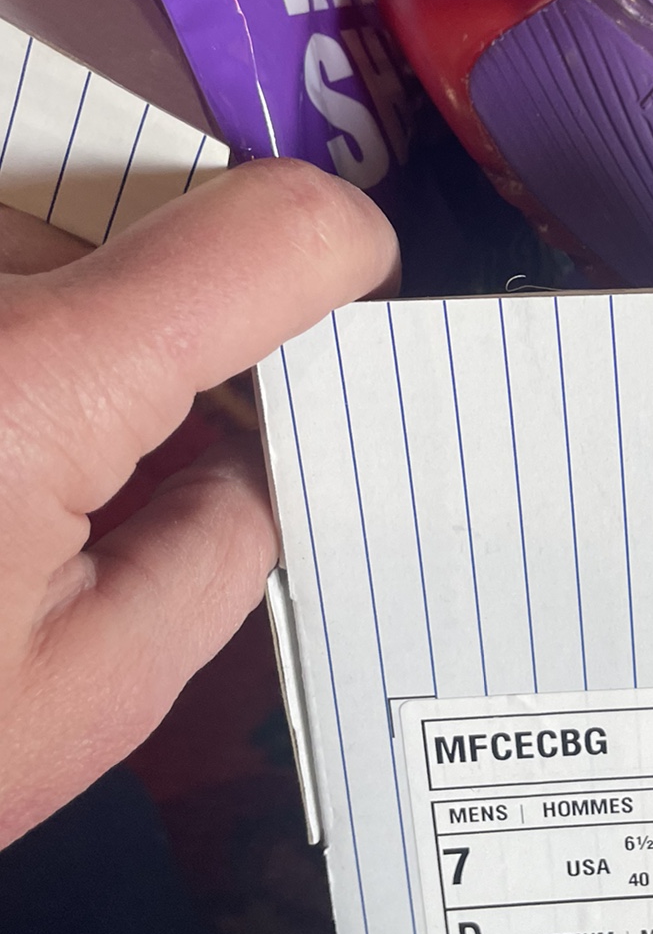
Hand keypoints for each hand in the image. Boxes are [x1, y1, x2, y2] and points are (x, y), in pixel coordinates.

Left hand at [0, 160, 396, 847]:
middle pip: (140, 226)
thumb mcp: (78, 706)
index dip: (341, 265)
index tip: (333, 327)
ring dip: (42, 325)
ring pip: (28, 228)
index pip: (273, 228)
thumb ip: (224, 556)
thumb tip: (253, 455)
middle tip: (102, 471)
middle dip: (162, 334)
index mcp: (32, 382)